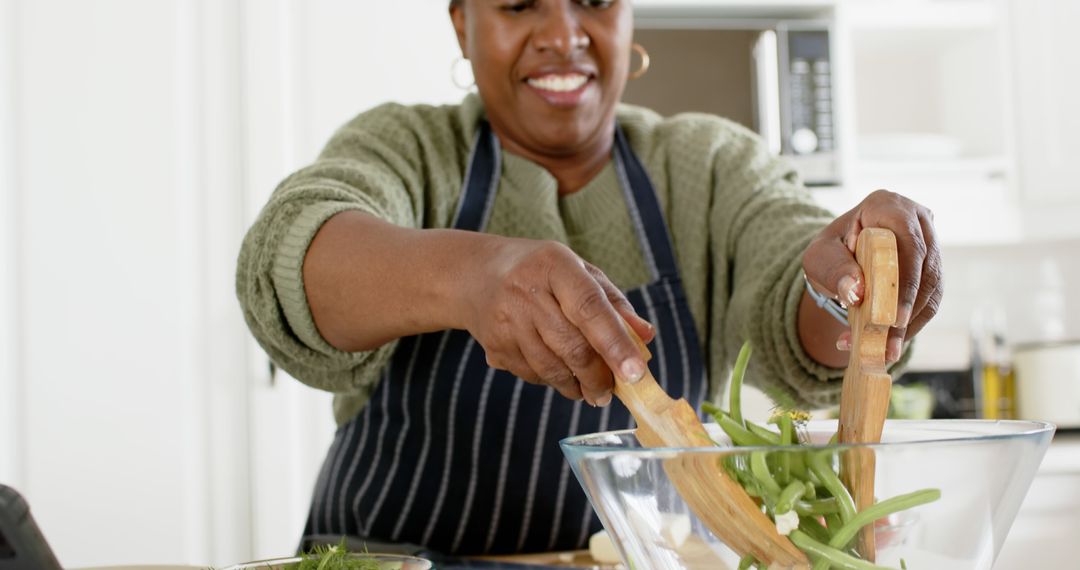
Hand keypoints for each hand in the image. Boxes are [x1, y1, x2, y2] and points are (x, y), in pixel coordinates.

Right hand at [460, 237, 654, 404]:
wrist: (476, 276)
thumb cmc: (541, 272)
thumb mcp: (578, 272)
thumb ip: (613, 303)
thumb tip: (645, 336)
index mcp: (554, 265)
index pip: (590, 307)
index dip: (615, 342)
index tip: (635, 372)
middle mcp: (526, 291)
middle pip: (572, 346)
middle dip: (598, 377)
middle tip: (611, 391)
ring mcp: (506, 321)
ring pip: (552, 368)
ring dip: (577, 386)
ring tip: (591, 390)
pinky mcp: (495, 346)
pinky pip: (533, 375)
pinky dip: (553, 381)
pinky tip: (560, 374)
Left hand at [803, 190, 942, 362]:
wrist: (839, 257)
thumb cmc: (830, 251)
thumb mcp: (819, 257)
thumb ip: (834, 270)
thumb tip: (856, 292)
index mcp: (888, 206)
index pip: (908, 244)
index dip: (906, 283)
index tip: (893, 318)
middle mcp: (917, 221)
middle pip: (925, 270)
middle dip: (906, 313)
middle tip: (887, 346)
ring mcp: (930, 244)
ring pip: (932, 289)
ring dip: (910, 325)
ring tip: (884, 352)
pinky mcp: (932, 269)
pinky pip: (930, 301)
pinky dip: (910, 326)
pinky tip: (889, 344)